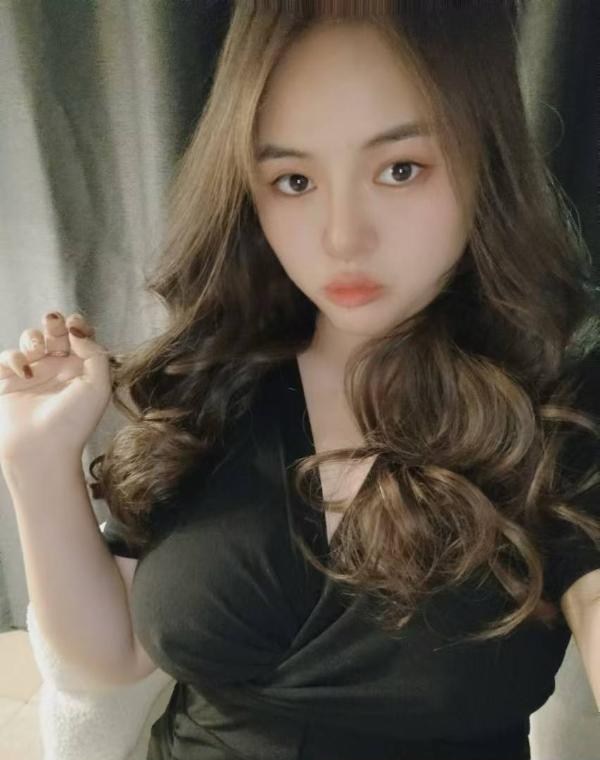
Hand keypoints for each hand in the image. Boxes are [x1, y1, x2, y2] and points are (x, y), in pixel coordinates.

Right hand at [0, 310, 112, 462]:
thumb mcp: (99, 386)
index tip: (75, 324)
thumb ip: (94, 353)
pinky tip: (24, 370)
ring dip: (33, 337)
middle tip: (54, 322)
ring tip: (37, 349)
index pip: (80, 337)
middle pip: (55, 332)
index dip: (78, 325)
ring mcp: (32, 374)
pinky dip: (14, 357)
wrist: (42, 449)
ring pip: (30, 339)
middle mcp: (58, 369)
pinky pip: (8, 357)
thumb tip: (77, 331)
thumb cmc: (74, 421)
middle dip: (54, 322)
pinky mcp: (8, 382)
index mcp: (81, 369)